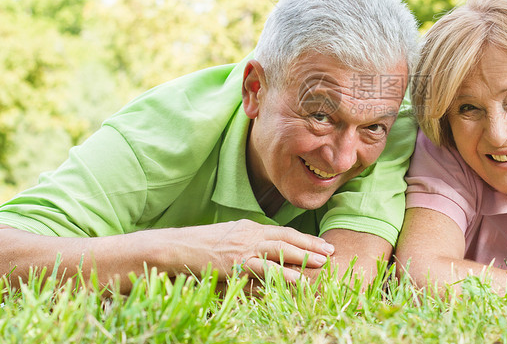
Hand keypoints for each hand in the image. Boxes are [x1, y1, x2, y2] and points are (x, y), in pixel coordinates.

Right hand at [182, 219, 334, 283]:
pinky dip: (282, 273)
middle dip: (311, 245)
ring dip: (303, 256)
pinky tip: (296, 279)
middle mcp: (250, 234)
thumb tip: (264, 256)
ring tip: (322, 264)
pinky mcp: (236, 263)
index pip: (283, 232)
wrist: (176, 247)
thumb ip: (247, 244)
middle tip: (330, 252)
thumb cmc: (199, 246)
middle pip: (287, 238)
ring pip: (280, 250)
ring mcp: (243, 247)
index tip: (321, 244)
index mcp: (249, 227)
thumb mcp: (228, 239)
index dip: (304, 238)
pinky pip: (264, 268)